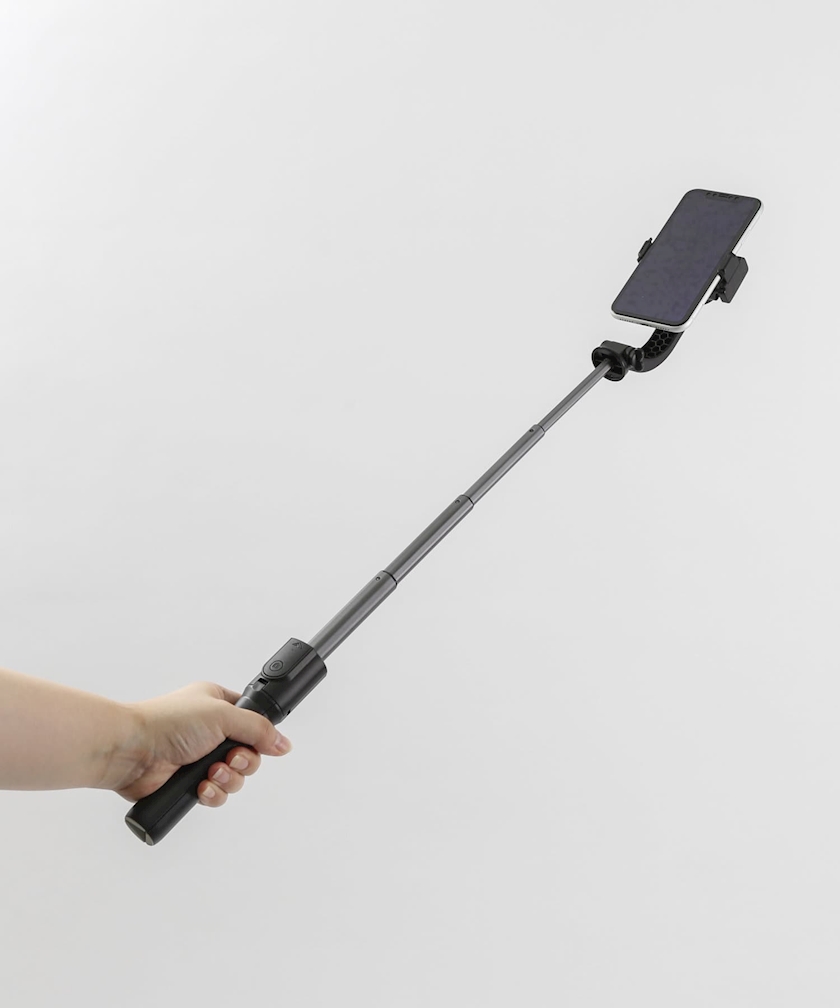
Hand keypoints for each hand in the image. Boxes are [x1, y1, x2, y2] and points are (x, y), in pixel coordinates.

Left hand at [104, 681, 292, 806]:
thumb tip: (283, 743)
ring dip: (227, 779)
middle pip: (248, 754)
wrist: (132, 751)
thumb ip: (258, 728)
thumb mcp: (223, 715)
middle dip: (242, 762)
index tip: (259, 743)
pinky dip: (212, 793)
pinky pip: (216, 794)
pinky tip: (201, 787)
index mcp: (218, 706)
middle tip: (229, 758)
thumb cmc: (167, 722)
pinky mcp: (188, 783)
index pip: (253, 721)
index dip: (259, 735)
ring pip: (234, 778)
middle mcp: (210, 731)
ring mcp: (199, 758)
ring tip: (210, 773)